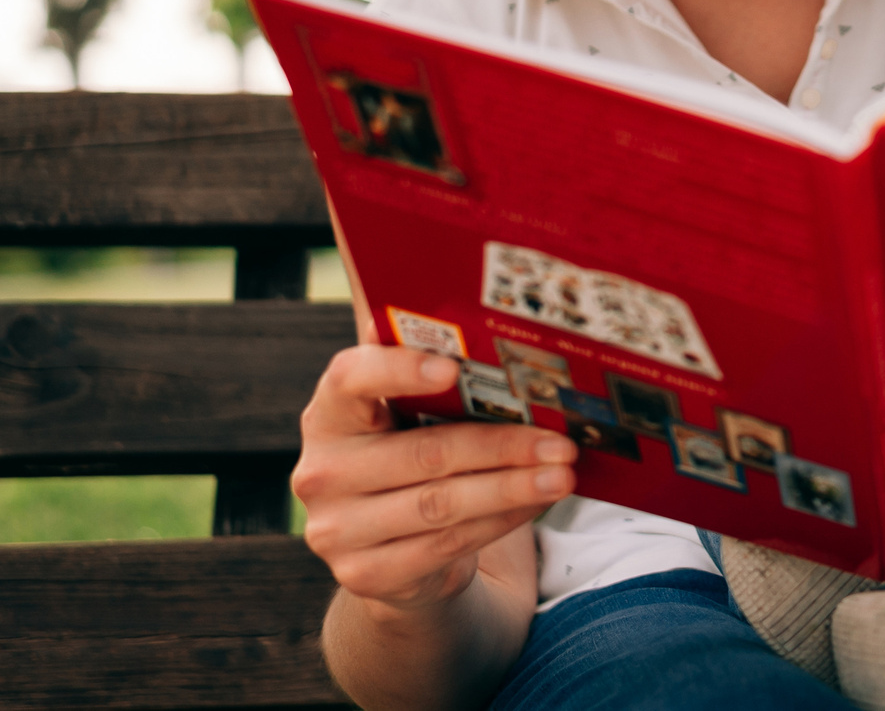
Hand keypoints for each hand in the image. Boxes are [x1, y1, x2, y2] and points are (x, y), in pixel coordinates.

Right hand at [293, 345, 577, 614]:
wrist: (390, 550)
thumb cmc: (411, 455)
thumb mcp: (408, 415)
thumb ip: (426, 368)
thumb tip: (475, 311)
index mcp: (329, 413)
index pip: (350, 379)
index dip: (398, 369)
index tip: (452, 368)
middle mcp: (321, 471)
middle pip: (422, 453)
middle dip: (501, 446)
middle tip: (561, 442)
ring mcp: (336, 530)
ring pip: (441, 504)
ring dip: (512, 488)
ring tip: (563, 475)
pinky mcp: (364, 574)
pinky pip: (447, 544)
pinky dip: (501, 521)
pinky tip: (537, 503)